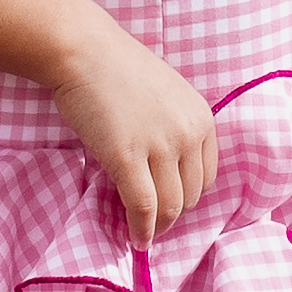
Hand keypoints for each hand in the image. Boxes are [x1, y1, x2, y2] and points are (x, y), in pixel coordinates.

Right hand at [45, 11, 219, 241]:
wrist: (84, 51)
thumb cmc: (119, 69)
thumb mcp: (167, 96)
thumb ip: (175, 129)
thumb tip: (168, 171)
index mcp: (203, 118)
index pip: (207, 175)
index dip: (188, 194)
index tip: (171, 203)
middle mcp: (189, 133)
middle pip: (191, 194)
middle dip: (173, 212)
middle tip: (153, 221)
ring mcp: (160, 146)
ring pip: (170, 206)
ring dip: (158, 227)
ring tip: (145, 235)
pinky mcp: (127, 158)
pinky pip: (143, 207)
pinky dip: (142, 230)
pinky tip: (136, 239)